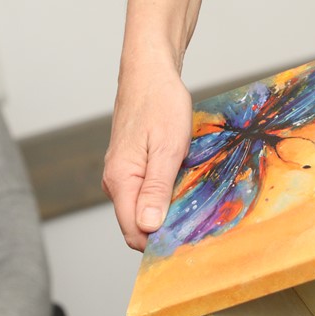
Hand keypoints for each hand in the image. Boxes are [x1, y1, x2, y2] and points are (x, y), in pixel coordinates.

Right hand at [103, 60, 191, 251]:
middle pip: (137, 225)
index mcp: (120, 180)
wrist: (149, 72)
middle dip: (165, 230)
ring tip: (194, 202)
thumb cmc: (159, 103)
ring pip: (143, 210)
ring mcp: (122, 175)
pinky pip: (146, 194)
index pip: (134, 232)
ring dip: (167, 213)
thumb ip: (156, 189)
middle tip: (198, 222)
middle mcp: (115, 182)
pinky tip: (185, 187)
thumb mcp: (167, 148)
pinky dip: (165, 197)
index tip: (189, 240)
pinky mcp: (131, 167)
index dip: (160, 242)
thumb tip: (148, 227)